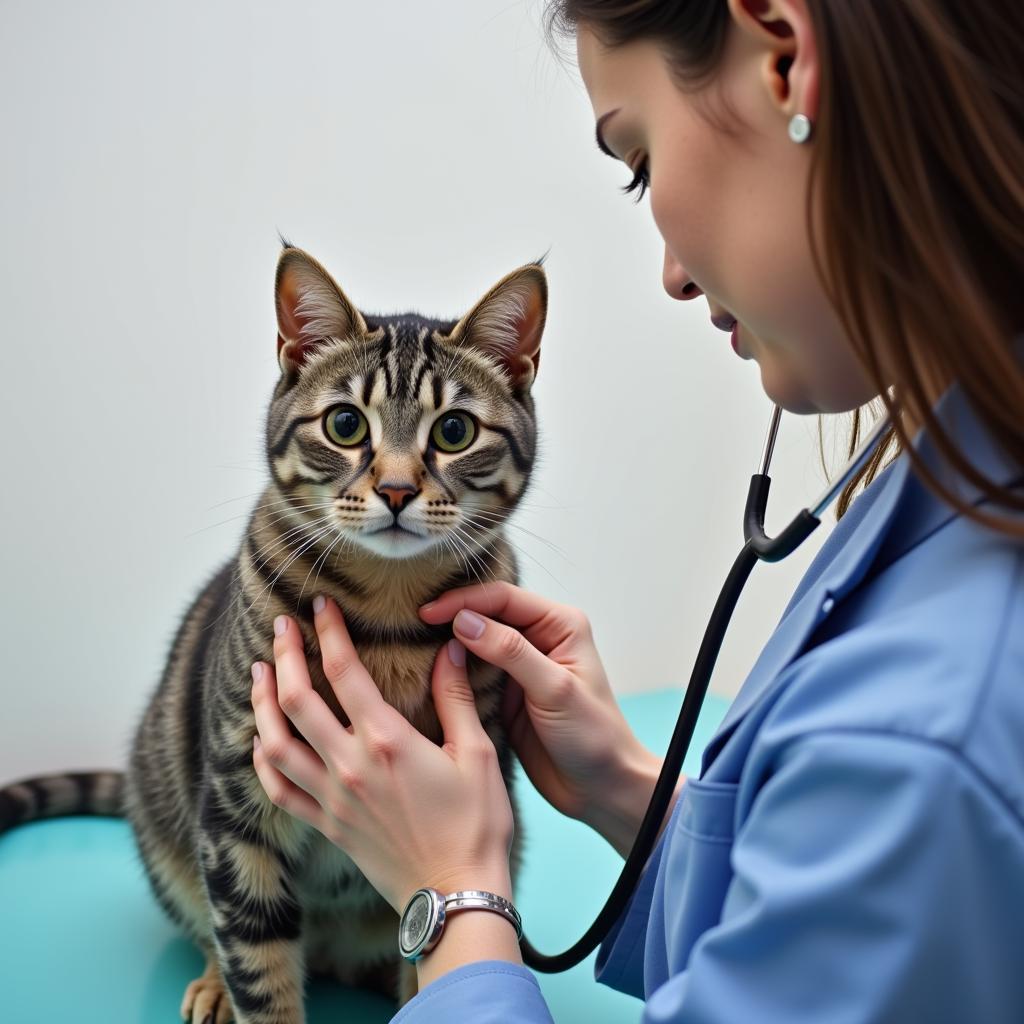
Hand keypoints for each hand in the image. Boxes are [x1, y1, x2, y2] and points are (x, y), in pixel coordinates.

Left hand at [249, 595, 514, 912]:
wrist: (455, 894)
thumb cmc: (475, 824)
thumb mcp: (477, 753)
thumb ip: (456, 697)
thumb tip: (451, 646)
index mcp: (387, 741)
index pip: (344, 670)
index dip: (328, 631)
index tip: (319, 605)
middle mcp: (349, 765)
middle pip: (295, 699)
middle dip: (283, 655)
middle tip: (279, 626)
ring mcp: (331, 798)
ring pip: (273, 742)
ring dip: (261, 703)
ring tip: (259, 672)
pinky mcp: (325, 825)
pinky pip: (276, 790)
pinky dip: (261, 761)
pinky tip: (259, 741)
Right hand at [419, 582, 668, 853]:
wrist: (600, 788)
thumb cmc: (593, 737)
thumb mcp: (554, 690)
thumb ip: (512, 652)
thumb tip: (465, 622)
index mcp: (560, 625)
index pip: (504, 598)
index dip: (464, 601)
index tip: (426, 613)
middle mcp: (539, 638)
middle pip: (486, 614)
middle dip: (450, 617)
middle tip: (406, 625)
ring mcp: (520, 666)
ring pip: (475, 643)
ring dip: (446, 644)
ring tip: (407, 645)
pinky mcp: (505, 693)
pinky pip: (472, 673)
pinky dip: (450, 672)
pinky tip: (425, 673)